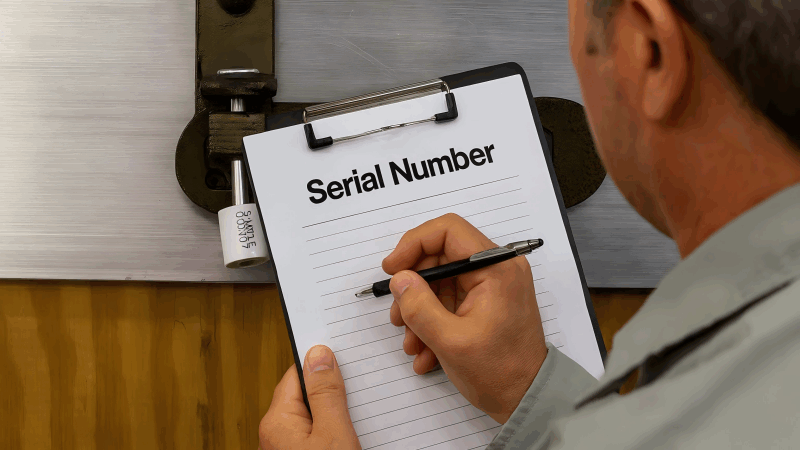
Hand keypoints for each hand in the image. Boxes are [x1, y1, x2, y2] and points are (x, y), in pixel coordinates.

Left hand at [259, 345, 360, 449]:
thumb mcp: (334, 433)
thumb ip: (326, 394)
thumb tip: (318, 355)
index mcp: (277, 422)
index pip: (298, 375)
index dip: (323, 365)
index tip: (345, 360)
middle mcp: (275, 434)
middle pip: (305, 396)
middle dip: (331, 393)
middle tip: (357, 395)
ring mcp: (285, 447)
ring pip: (313, 417)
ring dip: (334, 416)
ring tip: (358, 420)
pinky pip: (315, 435)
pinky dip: (332, 432)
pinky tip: (349, 437)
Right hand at [383, 213, 547, 423]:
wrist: (527, 400)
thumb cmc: (500, 373)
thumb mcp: (450, 341)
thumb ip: (419, 307)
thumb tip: (399, 280)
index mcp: (496, 268)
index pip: (448, 231)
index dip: (413, 244)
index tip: (392, 269)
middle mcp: (497, 269)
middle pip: (440, 256)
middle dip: (413, 286)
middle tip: (398, 314)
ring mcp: (492, 286)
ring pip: (441, 281)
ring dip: (419, 310)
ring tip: (411, 342)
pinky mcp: (486, 302)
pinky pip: (450, 299)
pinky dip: (432, 321)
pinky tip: (425, 351)